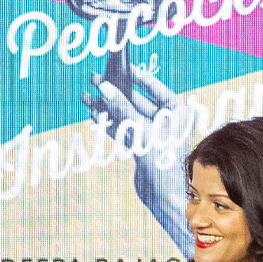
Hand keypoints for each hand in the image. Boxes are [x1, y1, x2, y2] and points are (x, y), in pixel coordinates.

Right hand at [87, 63, 194, 254]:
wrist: (165, 195)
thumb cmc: (163, 162)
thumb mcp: (141, 131)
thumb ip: (122, 109)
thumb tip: (104, 87)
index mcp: (176, 111)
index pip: (153, 86)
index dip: (134, 75)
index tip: (118, 66)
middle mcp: (166, 120)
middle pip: (136, 99)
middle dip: (114, 90)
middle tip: (94, 78)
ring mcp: (153, 134)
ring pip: (126, 114)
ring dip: (106, 106)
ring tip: (86, 97)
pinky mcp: (142, 147)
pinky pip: (123, 129)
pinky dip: (108, 122)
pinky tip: (93, 114)